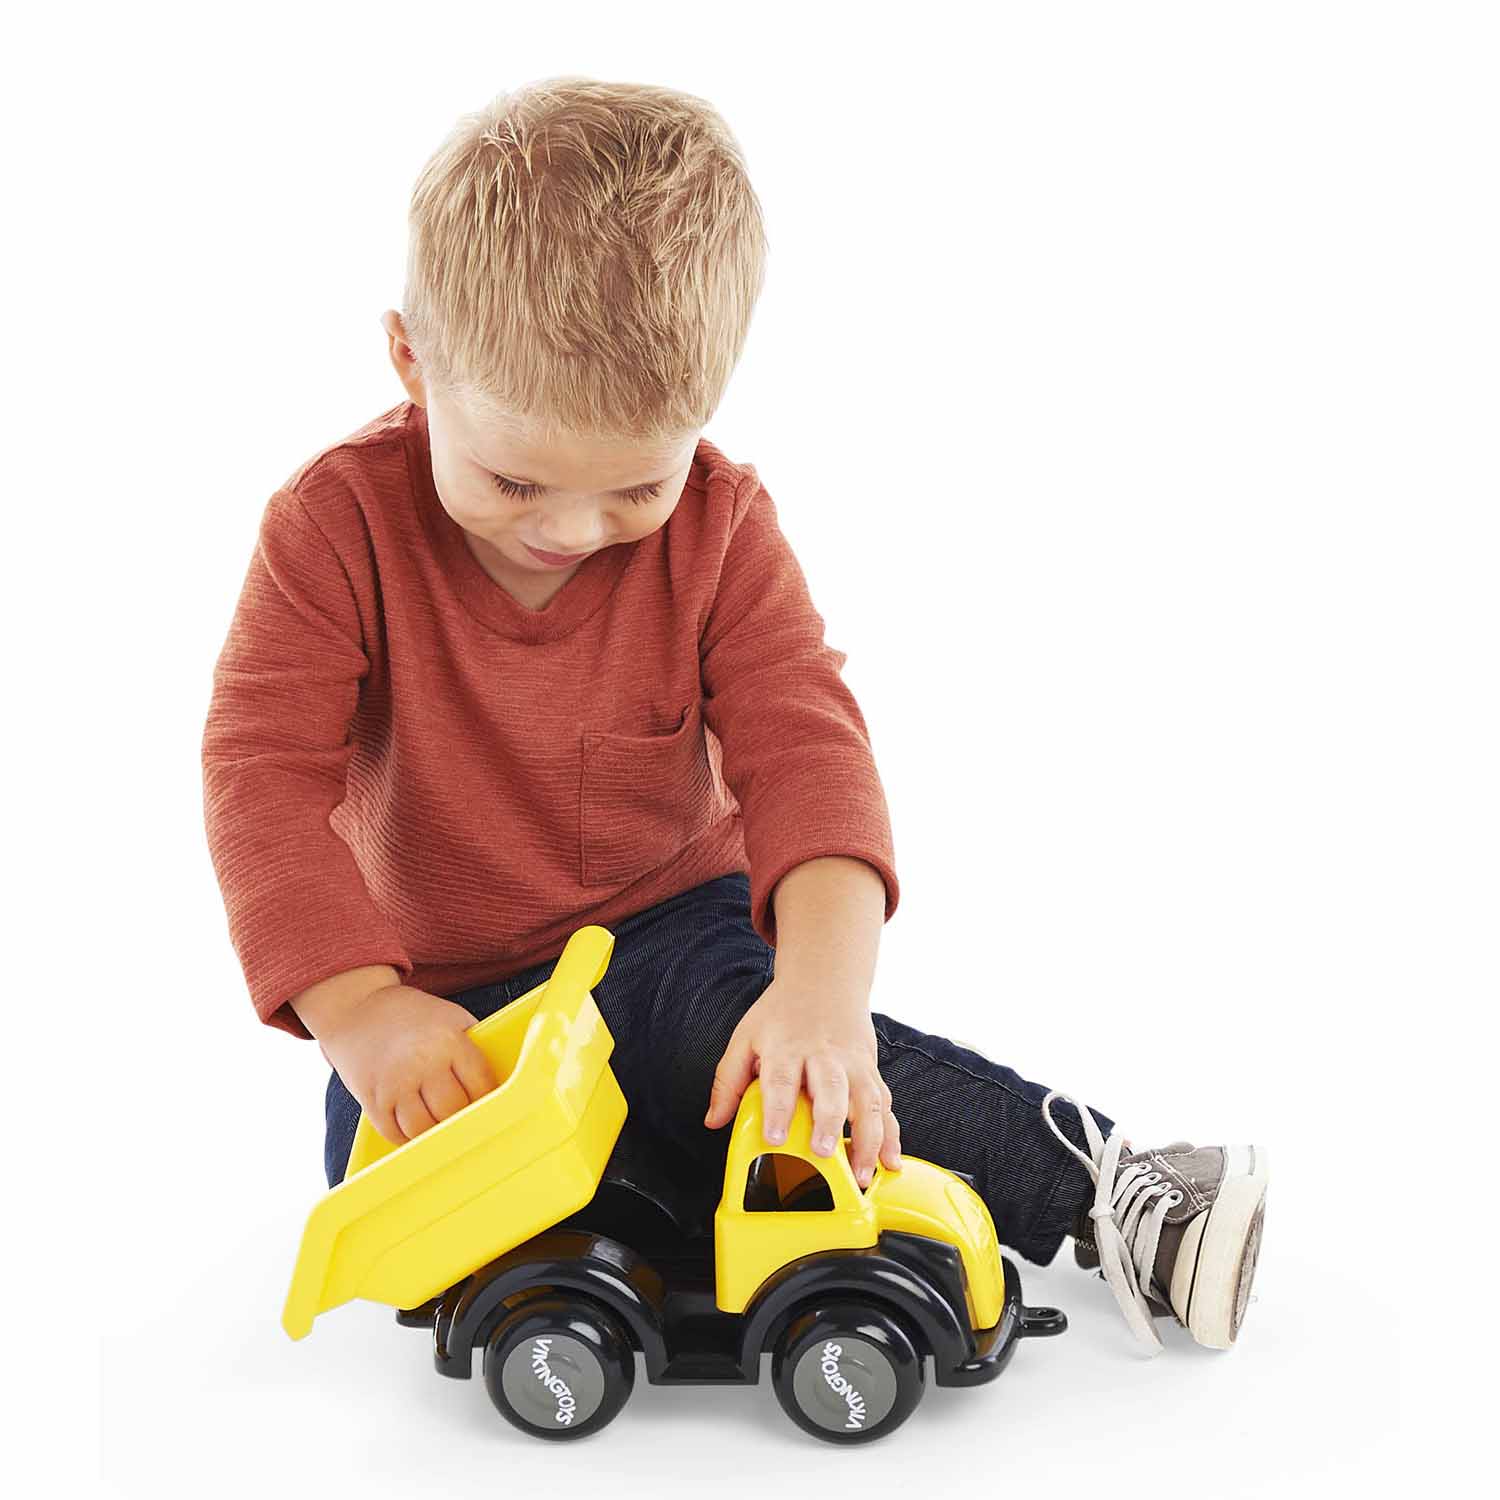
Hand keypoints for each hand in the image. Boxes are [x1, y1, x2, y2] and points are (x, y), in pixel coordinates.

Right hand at [315, 984, 498, 1145]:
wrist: (358, 1008)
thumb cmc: (413, 1016)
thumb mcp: (451, 1018)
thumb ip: (473, 1048)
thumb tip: (500, 1083)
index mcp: (450, 1040)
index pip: (481, 1086)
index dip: (489, 1100)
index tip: (492, 1106)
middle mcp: (423, 1062)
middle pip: (453, 1110)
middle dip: (462, 1117)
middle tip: (466, 1119)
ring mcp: (395, 1083)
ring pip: (424, 1129)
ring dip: (434, 1132)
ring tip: (441, 1125)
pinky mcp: (372, 1099)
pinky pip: (395, 1133)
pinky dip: (408, 1138)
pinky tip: (416, 1129)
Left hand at [701, 975, 901, 1186]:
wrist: (824, 979)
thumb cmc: (782, 1013)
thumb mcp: (746, 1037)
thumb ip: (728, 1080)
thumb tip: (714, 1120)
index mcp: (787, 1048)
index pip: (781, 1080)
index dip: (778, 1110)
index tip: (774, 1138)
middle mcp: (824, 1056)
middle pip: (830, 1089)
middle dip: (829, 1122)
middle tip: (823, 1152)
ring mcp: (853, 1063)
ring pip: (867, 1101)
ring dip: (867, 1139)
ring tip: (861, 1175)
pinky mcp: (872, 1071)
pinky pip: (886, 1104)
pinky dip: (891, 1134)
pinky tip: (890, 1160)